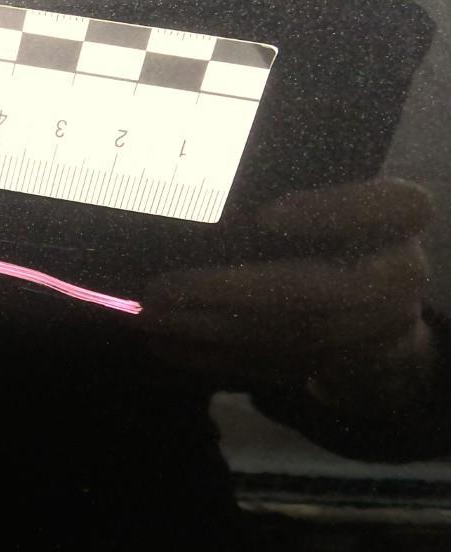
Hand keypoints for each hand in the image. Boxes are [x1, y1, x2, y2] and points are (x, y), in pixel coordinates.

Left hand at [143, 178, 433, 384]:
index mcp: (400, 217)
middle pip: (322, 289)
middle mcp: (400, 274)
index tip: (267, 215)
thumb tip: (185, 186)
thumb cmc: (328, 225)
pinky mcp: (339, 366)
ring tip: (151, 317)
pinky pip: (274, 365)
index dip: (332, 213)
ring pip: (292, 336)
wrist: (372, 303)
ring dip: (211, 330)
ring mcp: (376, 329)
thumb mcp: (319, 192)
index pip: (394, 207)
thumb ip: (276, 185)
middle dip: (231, 292)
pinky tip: (165, 344)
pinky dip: (215, 356)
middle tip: (159, 291)